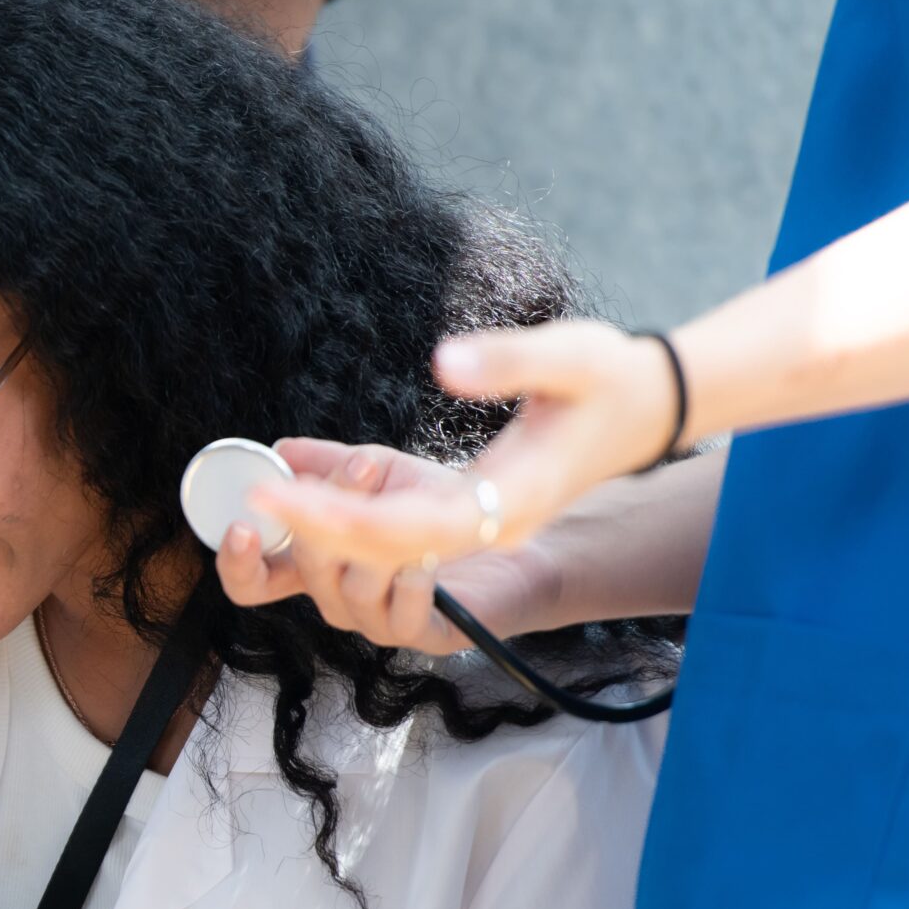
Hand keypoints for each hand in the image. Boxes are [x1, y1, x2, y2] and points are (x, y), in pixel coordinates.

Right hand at [216, 440, 562, 652]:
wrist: (512, 535)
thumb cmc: (443, 505)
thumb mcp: (380, 473)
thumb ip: (328, 466)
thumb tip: (279, 451)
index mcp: (316, 564)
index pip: (253, 580)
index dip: (236, 562)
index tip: (241, 525)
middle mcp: (336, 597)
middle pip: (301, 570)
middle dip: (323, 517)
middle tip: (357, 468)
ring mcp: (376, 621)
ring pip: (350, 591)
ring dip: (378, 541)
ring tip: (406, 503)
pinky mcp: (422, 636)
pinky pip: (401, 614)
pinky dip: (413, 578)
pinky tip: (429, 555)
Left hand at [246, 322, 679, 575]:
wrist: (649, 406)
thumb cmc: (612, 376)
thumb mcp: (571, 355)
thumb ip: (508, 360)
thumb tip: (443, 362)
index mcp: (510, 501)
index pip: (409, 531)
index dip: (340, 522)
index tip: (280, 499)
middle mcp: (489, 528)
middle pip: (386, 554)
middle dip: (317, 530)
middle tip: (258, 495)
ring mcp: (477, 526)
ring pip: (387, 551)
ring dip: (326, 527)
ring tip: (274, 489)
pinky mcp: (466, 512)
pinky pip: (394, 528)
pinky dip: (346, 510)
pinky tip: (306, 480)